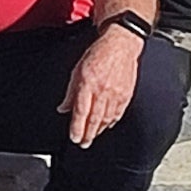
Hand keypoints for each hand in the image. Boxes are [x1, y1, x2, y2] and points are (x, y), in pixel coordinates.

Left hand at [60, 21, 143, 145]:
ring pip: (107, 119)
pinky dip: (111, 122)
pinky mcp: (126, 95)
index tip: (74, 138)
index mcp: (88, 84)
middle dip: (88, 135)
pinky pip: (118, 113)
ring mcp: (116, 94)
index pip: (81, 112)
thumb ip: (70, 92)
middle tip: (83, 144)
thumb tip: (63, 109)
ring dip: (98, 130)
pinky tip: (106, 126)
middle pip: (94, 119)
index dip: (77, 128)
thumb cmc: (97, 55)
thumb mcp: (76, 70)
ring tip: (92, 137)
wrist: (121, 46)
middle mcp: (103, 91)